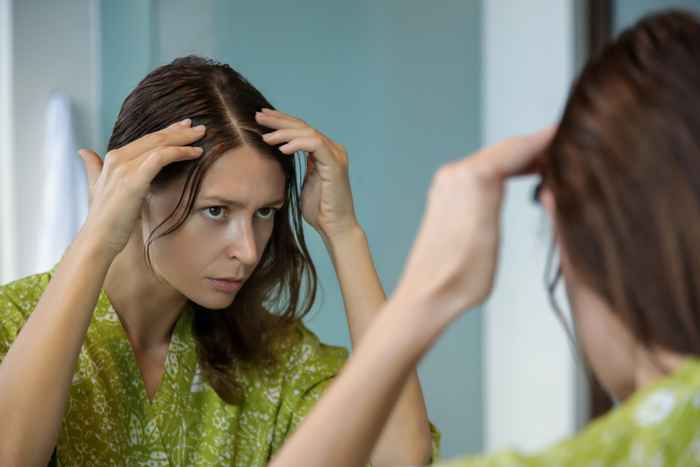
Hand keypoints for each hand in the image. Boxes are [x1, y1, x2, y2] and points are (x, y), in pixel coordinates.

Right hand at [78, 119, 205, 257]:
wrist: (98, 239)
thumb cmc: (106, 219)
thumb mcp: (99, 188)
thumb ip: (94, 168)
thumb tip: (84, 152)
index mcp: (112, 159)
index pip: (145, 140)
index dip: (166, 132)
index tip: (184, 128)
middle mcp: (117, 158)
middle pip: (154, 138)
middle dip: (178, 131)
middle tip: (199, 127)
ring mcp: (123, 168)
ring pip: (159, 144)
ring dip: (183, 138)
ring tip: (202, 135)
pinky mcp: (133, 180)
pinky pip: (160, 158)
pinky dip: (179, 152)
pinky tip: (195, 152)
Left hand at [256, 109, 357, 239]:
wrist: (335, 227)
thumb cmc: (319, 211)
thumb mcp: (303, 183)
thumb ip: (297, 168)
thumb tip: (280, 157)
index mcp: (324, 152)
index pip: (301, 129)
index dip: (281, 121)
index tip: (262, 118)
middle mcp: (332, 149)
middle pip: (303, 126)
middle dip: (279, 119)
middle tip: (258, 115)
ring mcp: (335, 155)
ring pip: (307, 132)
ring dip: (284, 132)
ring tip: (266, 137)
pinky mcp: (335, 164)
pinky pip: (314, 144)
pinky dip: (297, 144)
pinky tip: (282, 149)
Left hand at [395, 128, 554, 322]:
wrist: (428, 295)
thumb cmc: (461, 275)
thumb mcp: (496, 231)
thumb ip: (509, 190)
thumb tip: (534, 168)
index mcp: (471, 178)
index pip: (517, 147)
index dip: (546, 139)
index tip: (570, 131)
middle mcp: (455, 174)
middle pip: (505, 149)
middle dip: (537, 147)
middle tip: (569, 148)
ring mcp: (447, 184)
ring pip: (493, 159)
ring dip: (521, 159)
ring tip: (553, 163)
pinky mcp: (445, 196)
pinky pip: (480, 172)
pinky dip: (504, 170)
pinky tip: (523, 175)